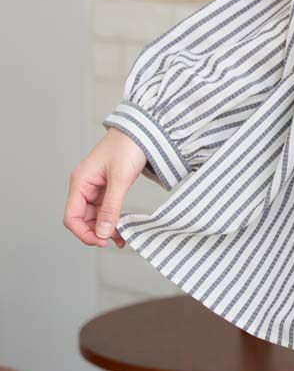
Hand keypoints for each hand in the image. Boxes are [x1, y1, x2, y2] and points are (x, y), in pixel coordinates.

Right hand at [63, 127, 147, 248]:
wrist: (143, 129)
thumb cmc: (128, 146)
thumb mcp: (120, 178)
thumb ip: (111, 207)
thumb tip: (103, 232)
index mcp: (80, 182)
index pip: (72, 217)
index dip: (83, 233)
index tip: (102, 241)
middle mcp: (85, 186)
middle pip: (83, 219)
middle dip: (97, 232)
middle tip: (117, 240)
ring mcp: (96, 187)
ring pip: (95, 216)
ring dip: (106, 228)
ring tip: (123, 238)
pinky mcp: (108, 187)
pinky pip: (106, 209)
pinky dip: (113, 219)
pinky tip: (123, 228)